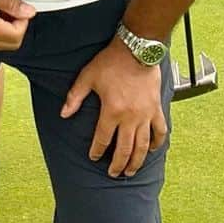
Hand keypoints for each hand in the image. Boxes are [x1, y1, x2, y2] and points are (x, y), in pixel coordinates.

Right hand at [0, 0, 35, 50]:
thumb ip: (12, 4)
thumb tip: (29, 13)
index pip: (16, 35)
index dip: (22, 20)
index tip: (20, 7)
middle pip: (12, 43)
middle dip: (18, 27)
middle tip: (13, 9)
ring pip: (4, 45)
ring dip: (10, 30)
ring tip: (3, 11)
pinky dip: (1, 32)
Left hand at [60, 39, 166, 177]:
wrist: (136, 49)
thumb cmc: (111, 61)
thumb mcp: (88, 76)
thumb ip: (75, 96)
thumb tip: (63, 114)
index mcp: (112, 110)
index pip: (102, 139)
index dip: (97, 151)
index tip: (94, 157)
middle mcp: (130, 117)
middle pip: (124, 149)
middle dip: (117, 164)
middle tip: (113, 173)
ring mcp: (145, 115)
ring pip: (142, 146)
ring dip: (136, 162)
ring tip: (131, 171)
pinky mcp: (156, 109)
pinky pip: (160, 131)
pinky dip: (157, 143)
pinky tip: (152, 150)